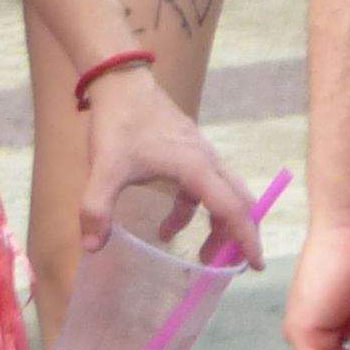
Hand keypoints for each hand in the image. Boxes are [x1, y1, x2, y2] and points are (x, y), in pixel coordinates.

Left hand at [75, 67, 257, 262]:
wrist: (122, 83)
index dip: (246, 239)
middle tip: (226, 266)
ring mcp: (202, 156)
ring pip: (225, 196)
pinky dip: (195, 211)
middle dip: (236, 237)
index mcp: (196, 168)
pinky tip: (168, 226)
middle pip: (238, 203)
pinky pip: (205, 188)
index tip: (256, 265)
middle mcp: (208, 162)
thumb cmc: (119, 123)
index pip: (232, 209)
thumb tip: (93, 248)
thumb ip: (97, 209)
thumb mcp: (104, 169)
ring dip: (216, 225)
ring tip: (199, 253)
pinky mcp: (191, 153)